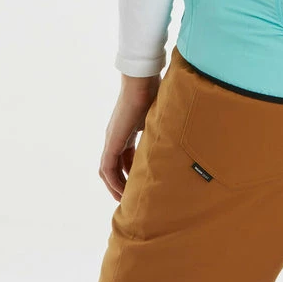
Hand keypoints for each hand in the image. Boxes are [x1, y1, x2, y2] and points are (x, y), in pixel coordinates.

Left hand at [98, 72, 161, 200]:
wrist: (142, 83)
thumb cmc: (152, 94)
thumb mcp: (156, 119)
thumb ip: (159, 131)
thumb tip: (176, 136)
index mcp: (125, 132)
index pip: (123, 158)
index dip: (128, 172)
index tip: (139, 184)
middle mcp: (115, 137)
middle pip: (112, 166)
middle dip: (120, 182)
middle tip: (130, 197)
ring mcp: (111, 139)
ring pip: (107, 170)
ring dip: (114, 185)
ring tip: (125, 199)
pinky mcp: (112, 141)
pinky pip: (107, 168)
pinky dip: (113, 181)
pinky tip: (122, 191)